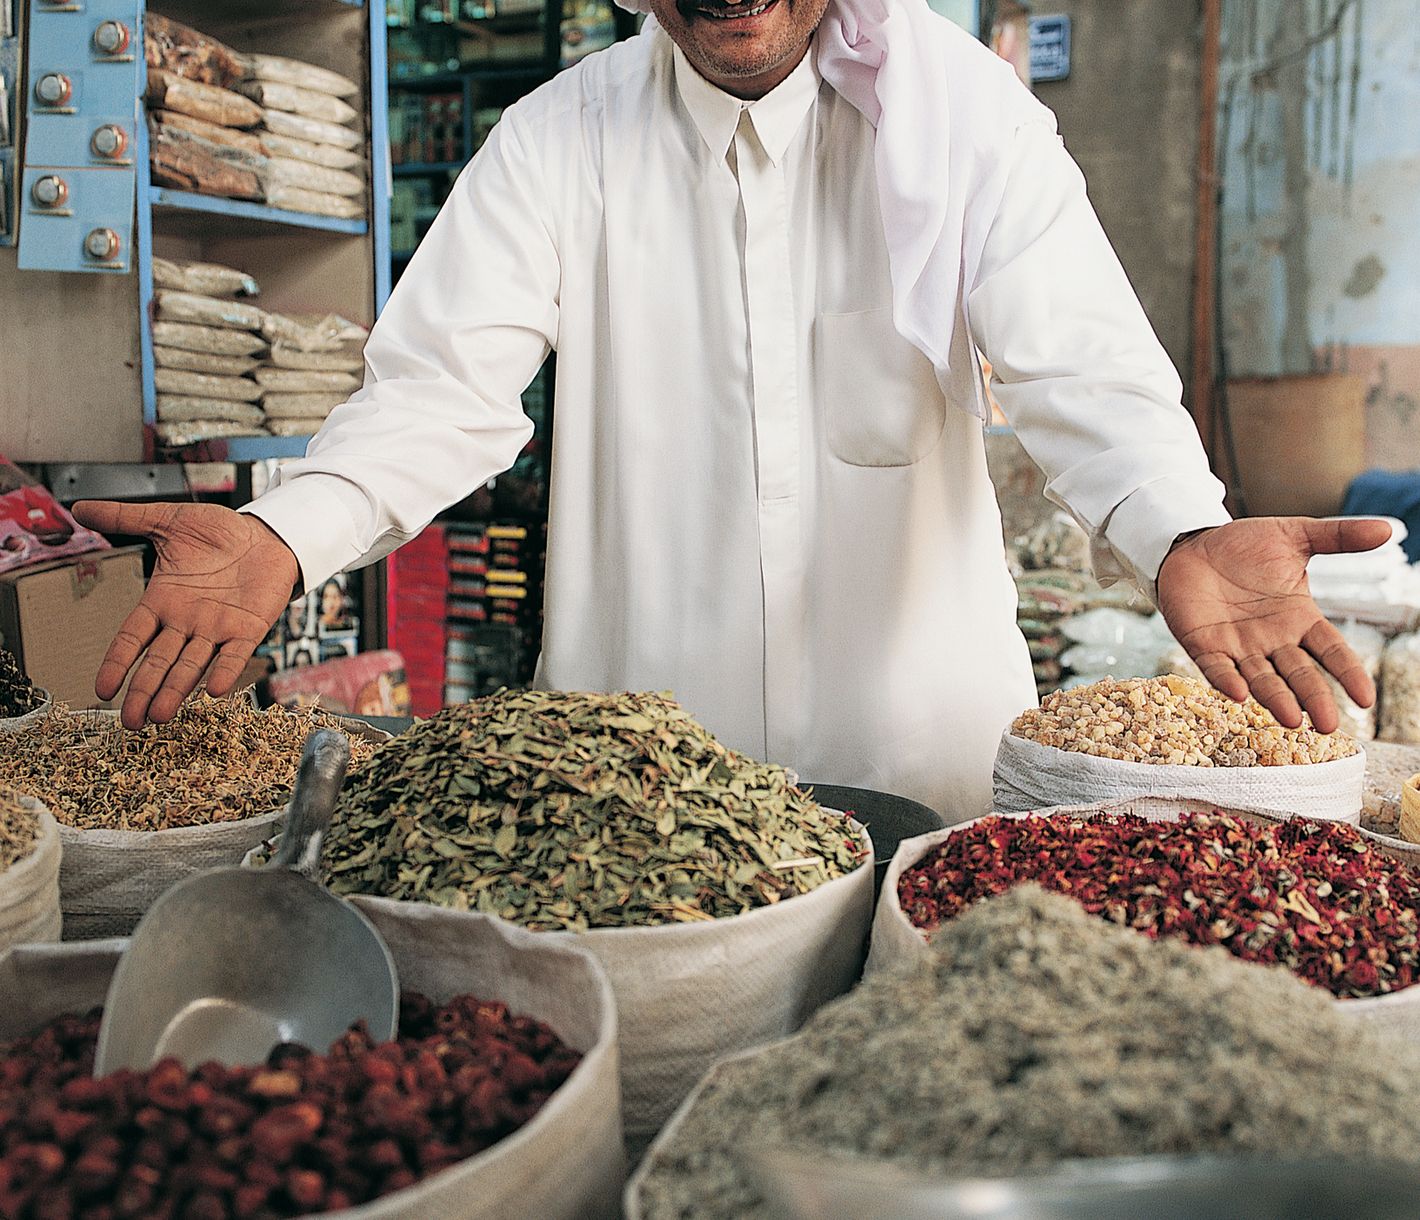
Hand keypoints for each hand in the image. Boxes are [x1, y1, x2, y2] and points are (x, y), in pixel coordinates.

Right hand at [71, 501, 299, 728]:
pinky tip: (212, 690)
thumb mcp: (168, 521)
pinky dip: (223, 670)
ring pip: (190, 665)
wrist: (267, 533)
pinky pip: (234, 654)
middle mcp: (187, 621)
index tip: (102, 689)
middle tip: (130, 721)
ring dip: (175, 691)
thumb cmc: (220, 532)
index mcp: (163, 601)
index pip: (132, 638)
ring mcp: (217, 628)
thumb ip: (125, 519)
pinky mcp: (248, 628)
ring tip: (159, 715)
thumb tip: (81, 510)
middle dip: (143, 691)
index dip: (118, 662)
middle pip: (159, 662)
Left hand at [1156, 517, 1391, 733]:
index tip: (1365, 698)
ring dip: (1276, 699)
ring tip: (1293, 719)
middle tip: (1329, 725)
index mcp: (1300, 619)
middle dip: (1314, 698)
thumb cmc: (1245, 545)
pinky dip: (1227, 680)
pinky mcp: (1204, 646)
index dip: (1347, 672)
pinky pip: (1217, 668)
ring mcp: (1238, 646)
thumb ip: (1338, 537)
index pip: (1331, 650)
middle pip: (1299, 675)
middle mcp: (1272, 640)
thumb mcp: (1295, 536)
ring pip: (1262, 679)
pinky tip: (1239, 693)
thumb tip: (1387, 528)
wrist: (1193, 544)